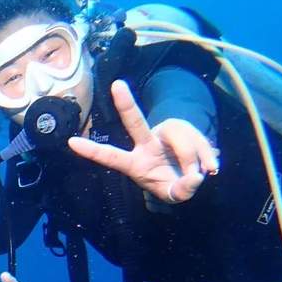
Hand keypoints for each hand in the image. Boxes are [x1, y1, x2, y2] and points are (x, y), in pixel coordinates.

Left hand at [67, 79, 219, 203]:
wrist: (192, 176)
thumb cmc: (173, 186)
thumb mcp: (174, 196)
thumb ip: (181, 191)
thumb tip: (194, 177)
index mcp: (135, 164)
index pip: (111, 157)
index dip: (92, 151)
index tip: (70, 142)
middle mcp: (146, 144)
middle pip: (135, 122)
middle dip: (126, 104)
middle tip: (116, 85)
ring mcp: (165, 134)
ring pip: (180, 138)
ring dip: (194, 157)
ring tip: (206, 173)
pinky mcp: (184, 129)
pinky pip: (198, 140)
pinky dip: (208, 156)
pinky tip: (212, 167)